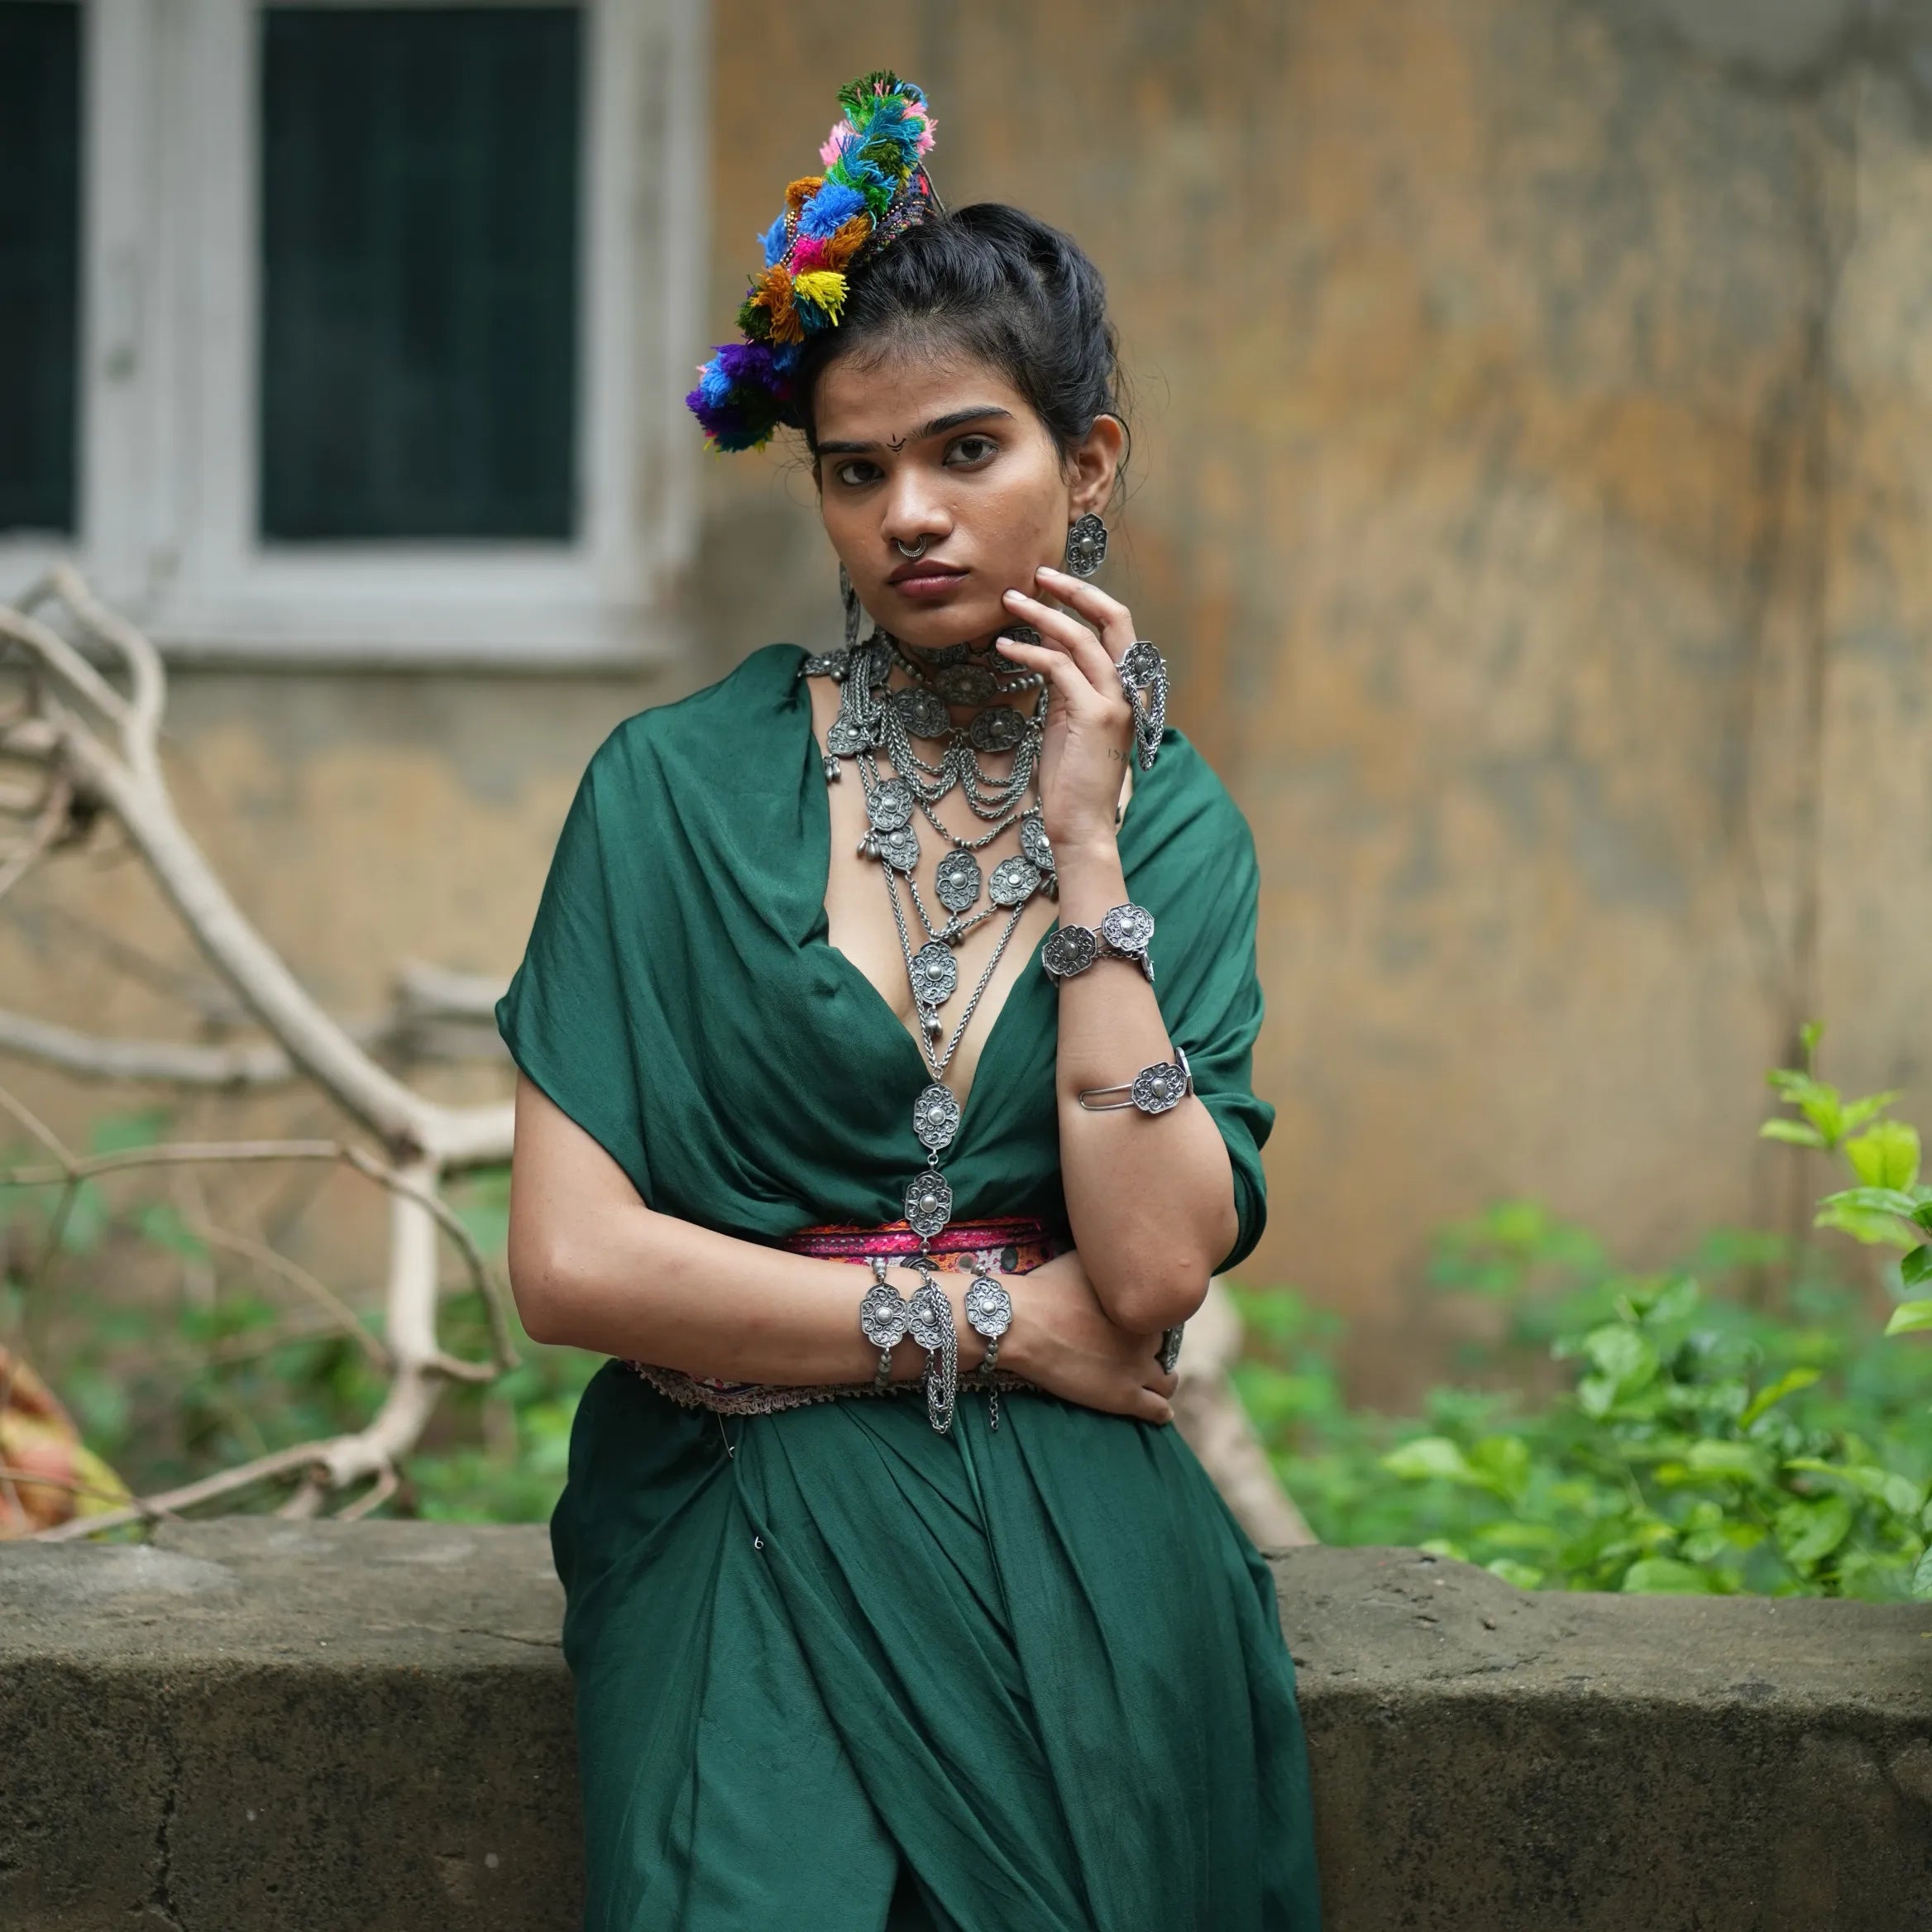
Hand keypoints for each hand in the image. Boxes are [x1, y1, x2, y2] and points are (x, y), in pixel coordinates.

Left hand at [996, 566, 1137, 851]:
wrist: (1082, 824)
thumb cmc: (1072, 777)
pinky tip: (1004, 648)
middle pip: (1113, 617)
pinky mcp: (1094, 715)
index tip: (1049, 584)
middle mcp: (1131, 689)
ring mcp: (1116, 701)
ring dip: (1041, 614)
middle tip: (1037, 574)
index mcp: (1129, 687)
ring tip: (1008, 603)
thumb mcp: (1068, 716)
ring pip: (1081, 637)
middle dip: (1075, 590)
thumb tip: (1049, 637)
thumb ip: (1066, 678)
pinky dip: (1029, 652)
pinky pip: (1059, 667)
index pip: (1115, 626)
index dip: (1084, 599)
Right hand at [996, 1248, 1178, 1424]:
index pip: (1159, 1314)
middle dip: (1153, 1348)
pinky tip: (1160, 1413)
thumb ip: (1104, 1264)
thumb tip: (1109, 1256)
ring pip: (1167, 1381)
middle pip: (1163, 1346)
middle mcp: (1147, 1337)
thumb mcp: (1081, 1262)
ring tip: (1157, 1381)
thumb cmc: (1046, 1289)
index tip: (1137, 1322)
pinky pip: (1157, 1410)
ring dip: (1163, 1380)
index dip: (1148, 1319)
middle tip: (1137, 1350)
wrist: (1023, 1325)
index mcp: (1140, 1306)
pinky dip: (1160, 1411)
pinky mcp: (1124, 1398)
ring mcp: (1137, 1369)